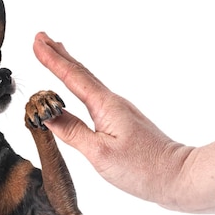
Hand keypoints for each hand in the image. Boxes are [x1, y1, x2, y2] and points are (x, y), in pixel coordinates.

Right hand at [33, 32, 191, 204]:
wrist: (177, 176)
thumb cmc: (142, 168)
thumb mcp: (99, 153)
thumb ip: (71, 132)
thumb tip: (47, 115)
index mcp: (106, 106)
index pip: (72, 77)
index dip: (52, 60)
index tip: (37, 42)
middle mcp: (113, 103)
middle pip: (81, 73)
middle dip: (59, 55)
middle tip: (41, 38)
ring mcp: (120, 112)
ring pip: (88, 84)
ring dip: (70, 68)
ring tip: (57, 54)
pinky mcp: (123, 123)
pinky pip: (95, 98)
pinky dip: (81, 87)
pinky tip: (80, 90)